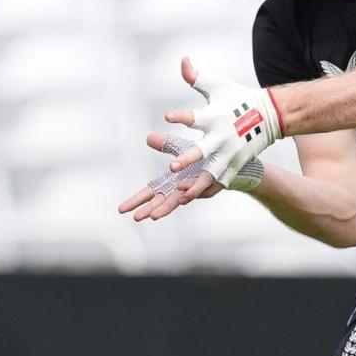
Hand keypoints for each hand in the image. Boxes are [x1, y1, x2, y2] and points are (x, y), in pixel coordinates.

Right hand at [117, 133, 264, 221]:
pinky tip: (183, 192)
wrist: (234, 158)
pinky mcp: (214, 184)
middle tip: (136, 218)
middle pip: (163, 200)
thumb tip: (147, 138)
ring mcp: (199, 188)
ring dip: (169, 207)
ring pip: (182, 200)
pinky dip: (192, 191)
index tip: (121, 210)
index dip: (137, 200)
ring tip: (155, 216)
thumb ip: (166, 145)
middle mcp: (184, 187)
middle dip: (149, 209)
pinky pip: (202, 189)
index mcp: (174, 180)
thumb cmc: (206, 156)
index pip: (152, 192)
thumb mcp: (183, 149)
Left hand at [163, 57, 281, 200]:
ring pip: (212, 172)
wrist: (270, 115)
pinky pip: (221, 180)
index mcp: (215, 116)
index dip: (182, 116)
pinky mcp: (235, 163)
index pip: (196, 116)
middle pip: (203, 150)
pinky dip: (208, 189)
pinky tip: (191, 198)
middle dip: (188, 158)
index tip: (168, 117)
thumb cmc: (236, 98)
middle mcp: (222, 136)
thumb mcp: (217, 85)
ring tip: (181, 193)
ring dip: (197, 183)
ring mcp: (230, 153)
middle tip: (172, 165)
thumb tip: (183, 60)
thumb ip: (195, 77)